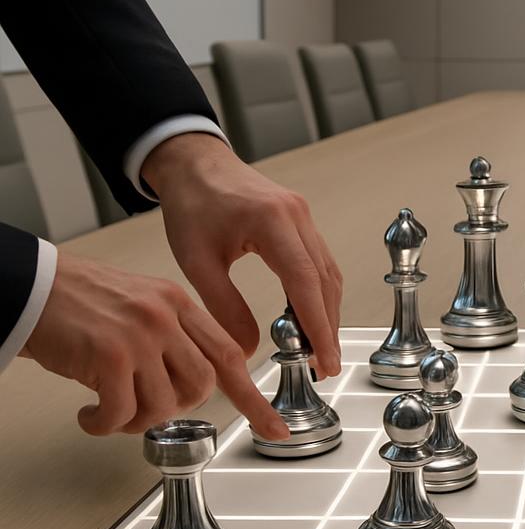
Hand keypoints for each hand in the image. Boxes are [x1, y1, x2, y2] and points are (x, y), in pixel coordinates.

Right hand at [22, 252, 289, 439]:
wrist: (30, 285)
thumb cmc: (79, 302)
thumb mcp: (142, 305)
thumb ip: (174, 338)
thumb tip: (190, 387)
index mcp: (180, 304)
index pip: (230, 355)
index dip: (253, 396)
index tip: (273, 425)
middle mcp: (166, 315)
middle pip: (202, 384)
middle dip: (177, 407)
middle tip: (144, 408)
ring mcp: (141, 334)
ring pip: (165, 402)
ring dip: (137, 419)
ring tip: (110, 411)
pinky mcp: (110, 354)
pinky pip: (122, 412)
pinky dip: (105, 424)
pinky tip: (89, 415)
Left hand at [142, 133, 341, 377]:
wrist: (194, 163)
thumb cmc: (191, 204)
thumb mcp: (197, 261)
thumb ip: (224, 307)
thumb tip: (248, 349)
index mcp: (271, 221)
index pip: (305, 282)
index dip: (318, 326)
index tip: (325, 359)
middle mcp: (297, 216)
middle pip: (325, 281)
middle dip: (328, 326)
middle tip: (325, 365)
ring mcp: (303, 216)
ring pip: (328, 273)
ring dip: (326, 312)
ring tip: (317, 349)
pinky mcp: (301, 220)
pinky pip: (319, 262)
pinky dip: (318, 293)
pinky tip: (308, 317)